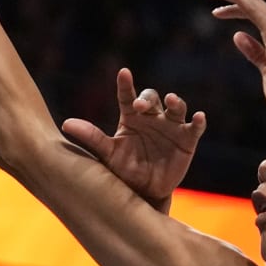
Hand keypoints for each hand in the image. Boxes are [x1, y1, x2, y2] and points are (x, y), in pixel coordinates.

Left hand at [63, 68, 205, 207]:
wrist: (144, 192)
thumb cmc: (124, 169)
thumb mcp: (107, 153)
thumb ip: (91, 137)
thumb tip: (66, 124)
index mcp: (131, 117)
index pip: (127, 96)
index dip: (126, 84)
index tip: (123, 73)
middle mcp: (152, 117)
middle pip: (152, 99)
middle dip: (147, 99)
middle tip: (140, 105)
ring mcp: (171, 127)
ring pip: (176, 107)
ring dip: (175, 102)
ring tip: (171, 100)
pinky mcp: (187, 139)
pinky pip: (194, 127)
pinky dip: (198, 121)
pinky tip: (199, 117)